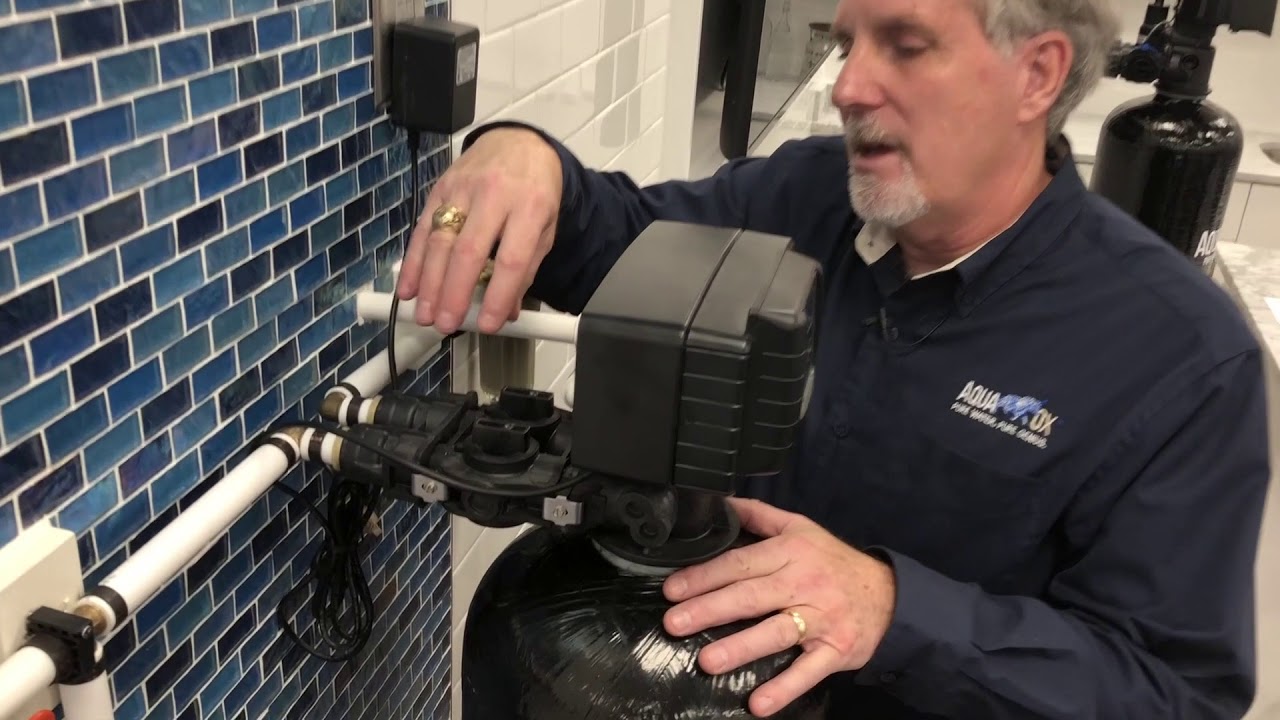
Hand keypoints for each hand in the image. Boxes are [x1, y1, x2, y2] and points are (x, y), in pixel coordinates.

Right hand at [396, 127, 562, 334]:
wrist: (519, 143)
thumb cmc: (535, 190)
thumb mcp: (546, 228)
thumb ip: (527, 269)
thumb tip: (507, 311)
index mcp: (530, 206)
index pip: (511, 259)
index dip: (497, 296)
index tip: (488, 324)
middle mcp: (494, 195)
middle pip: (468, 251)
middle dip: (453, 293)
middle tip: (446, 323)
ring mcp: (463, 189)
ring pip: (439, 240)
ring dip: (429, 282)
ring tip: (425, 314)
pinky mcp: (440, 188)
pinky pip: (422, 228)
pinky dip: (413, 262)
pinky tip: (408, 288)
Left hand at [662, 497, 896, 716]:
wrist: (889, 595)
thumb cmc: (834, 562)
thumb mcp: (800, 528)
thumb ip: (759, 515)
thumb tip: (720, 502)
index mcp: (792, 553)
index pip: (741, 563)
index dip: (705, 576)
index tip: (673, 589)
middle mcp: (805, 584)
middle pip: (752, 596)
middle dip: (710, 608)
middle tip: (676, 622)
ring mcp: (822, 620)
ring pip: (777, 632)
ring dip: (741, 647)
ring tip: (707, 660)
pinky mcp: (836, 651)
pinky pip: (808, 672)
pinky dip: (784, 689)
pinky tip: (758, 703)